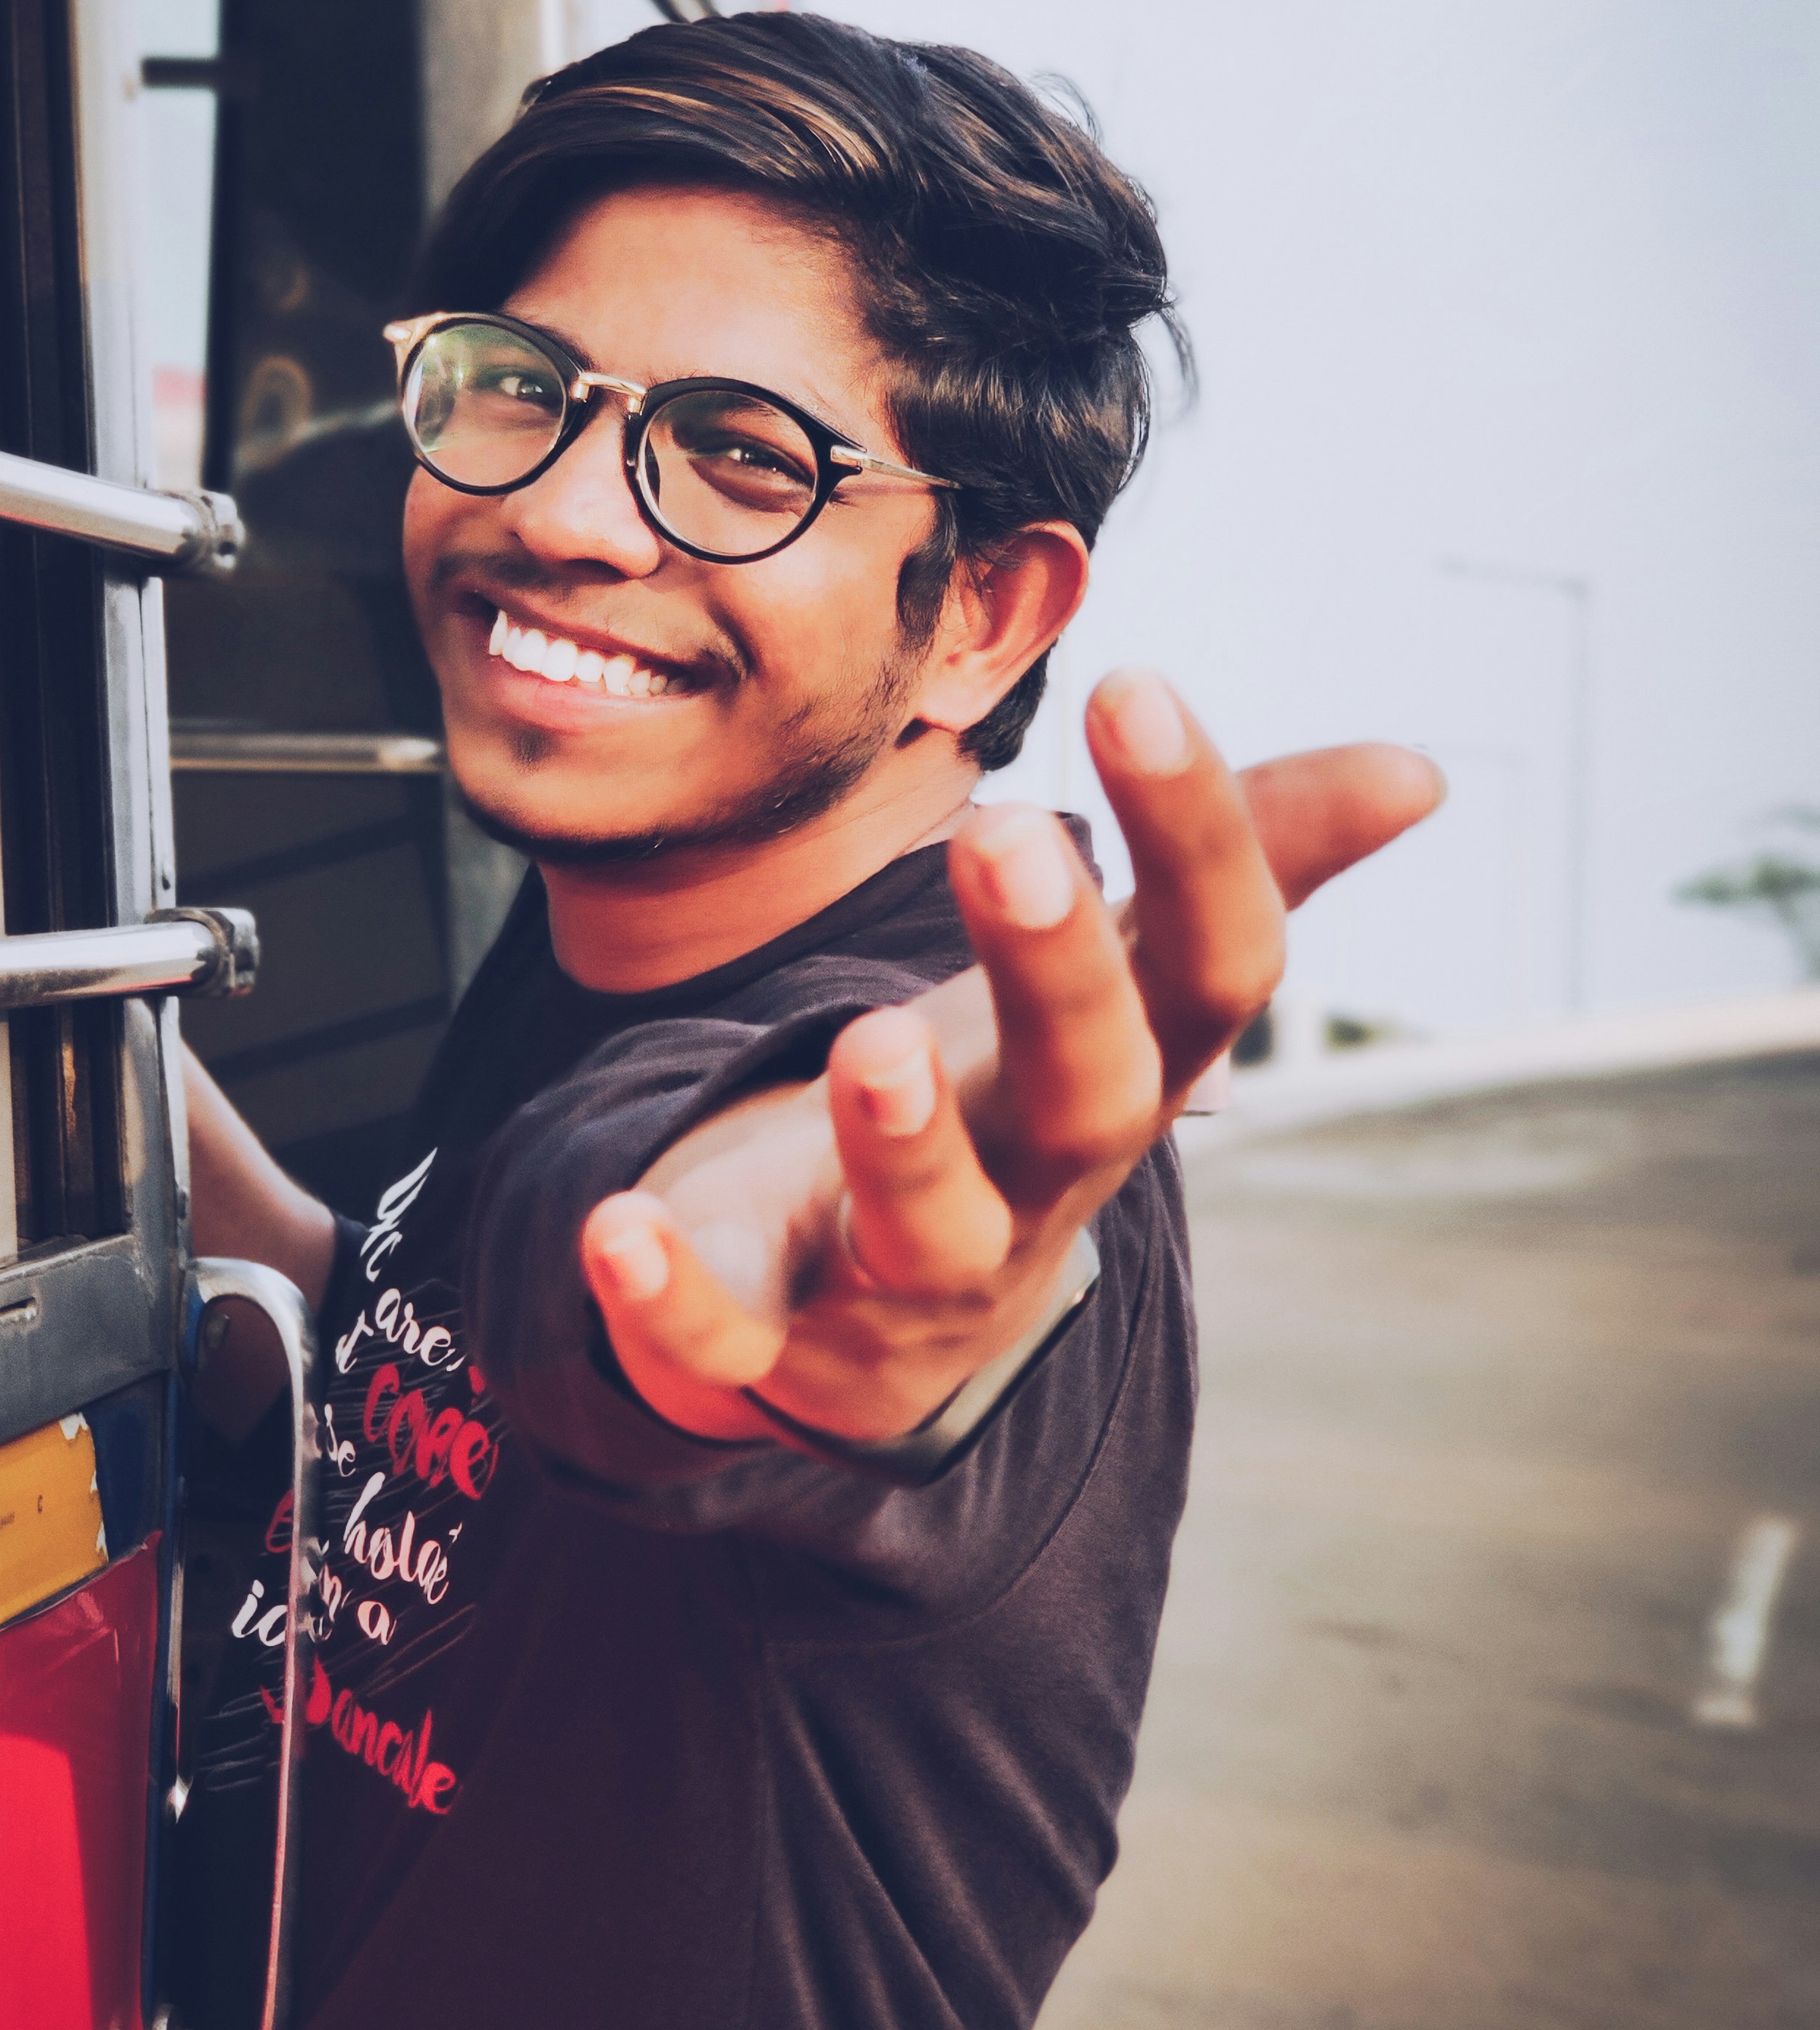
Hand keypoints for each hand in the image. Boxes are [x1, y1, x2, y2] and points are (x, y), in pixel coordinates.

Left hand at [578, 673, 1443, 1448]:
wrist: (876, 1319)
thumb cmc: (1005, 1103)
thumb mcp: (1116, 984)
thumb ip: (1237, 864)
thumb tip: (1417, 767)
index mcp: (1123, 1069)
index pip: (1208, 967)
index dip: (1197, 837)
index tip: (1136, 684)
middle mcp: (1039, 1181)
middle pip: (1086, 1095)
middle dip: (1052, 978)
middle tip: (1009, 838)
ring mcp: (912, 1281)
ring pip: (933, 1231)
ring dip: (902, 1145)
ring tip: (870, 1043)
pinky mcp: (783, 1346)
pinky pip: (734, 1341)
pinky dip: (678, 1300)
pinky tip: (612, 1225)